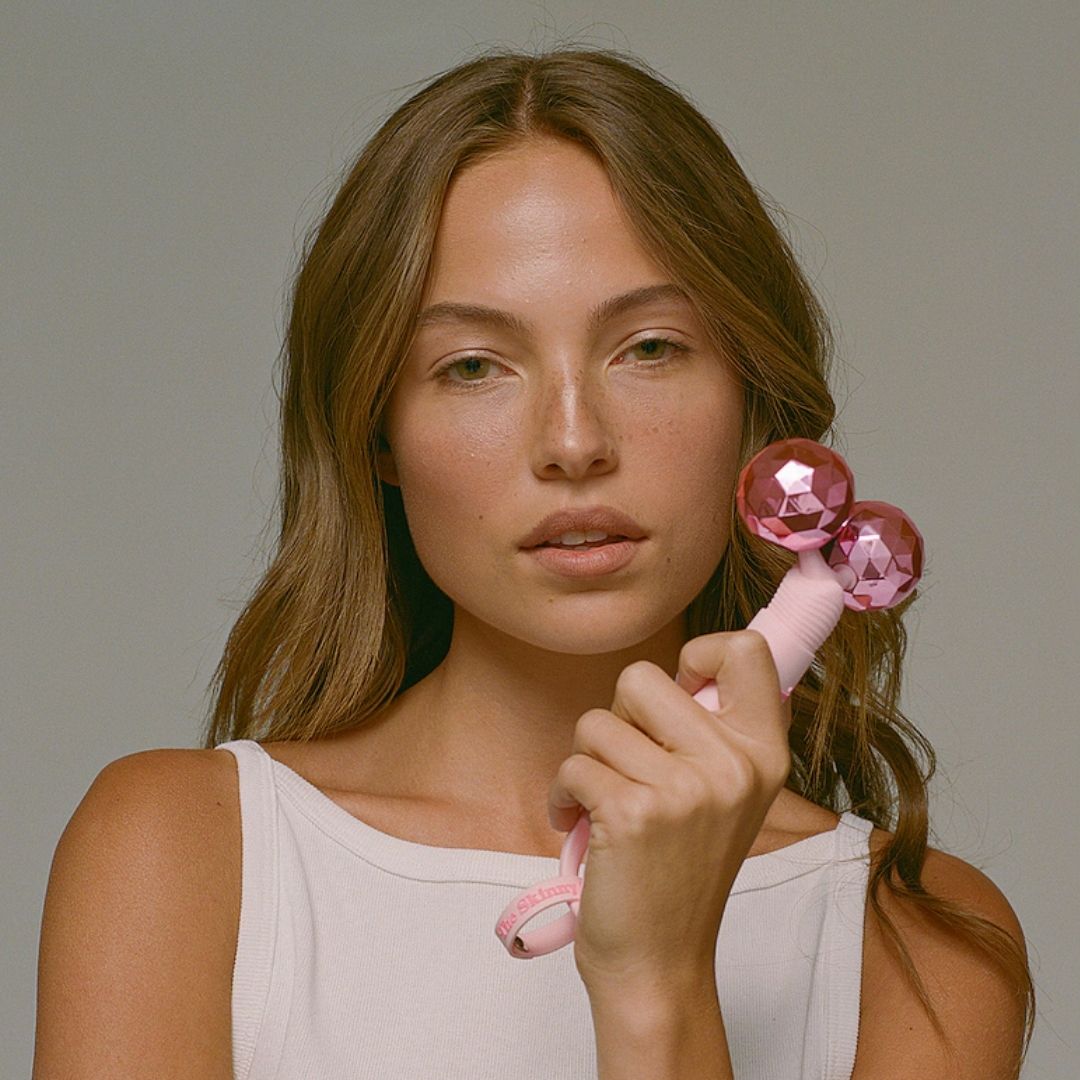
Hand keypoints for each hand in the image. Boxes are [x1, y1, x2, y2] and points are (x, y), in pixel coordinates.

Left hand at [547, 630, 791, 991]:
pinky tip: (581, 826)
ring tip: (603, 805)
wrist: (660, 962)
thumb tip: (692, 662)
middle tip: (627, 769)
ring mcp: (686, 789)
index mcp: (764, 751)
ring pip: (596, 722)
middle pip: (641, 676)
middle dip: (617, 719)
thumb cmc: (678, 870)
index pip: (746, 649)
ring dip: (586, 762)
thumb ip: (715, 729)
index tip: (678, 692)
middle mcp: (734, 765)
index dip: (698, 653)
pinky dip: (562, 795)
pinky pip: (572, 765)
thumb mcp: (726, 794)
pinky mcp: (633, 813)